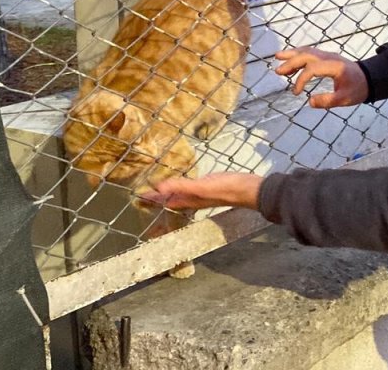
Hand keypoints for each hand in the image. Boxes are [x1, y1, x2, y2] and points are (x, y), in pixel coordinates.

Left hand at [140, 173, 262, 210]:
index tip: (139, 199)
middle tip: (144, 198)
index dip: (152, 201)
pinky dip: (182, 188)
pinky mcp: (209, 186)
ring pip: (179, 196)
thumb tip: (159, 188)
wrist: (248, 189)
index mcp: (189, 200)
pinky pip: (190, 189)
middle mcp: (193, 199)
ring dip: (168, 195)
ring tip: (159, 193)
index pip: (166, 202)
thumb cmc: (227, 188)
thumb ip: (181, 187)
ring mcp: (201, 194)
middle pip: (170, 201)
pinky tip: (184, 185)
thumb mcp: (202, 187)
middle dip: (158, 201)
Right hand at [274, 47, 368, 107]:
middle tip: (278, 72)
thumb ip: (328, 101)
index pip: (312, 68)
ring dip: (292, 55)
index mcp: (334, 66)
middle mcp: (329, 57)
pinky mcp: (326, 57)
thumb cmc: (358, 89)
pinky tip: (290, 60)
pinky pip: (310, 52)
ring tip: (277, 58)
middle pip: (306, 55)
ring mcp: (327, 55)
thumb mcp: (345, 99)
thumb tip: (310, 102)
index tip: (297, 93)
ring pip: (307, 51)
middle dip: (291, 62)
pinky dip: (298, 54)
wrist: (369, 78)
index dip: (302, 80)